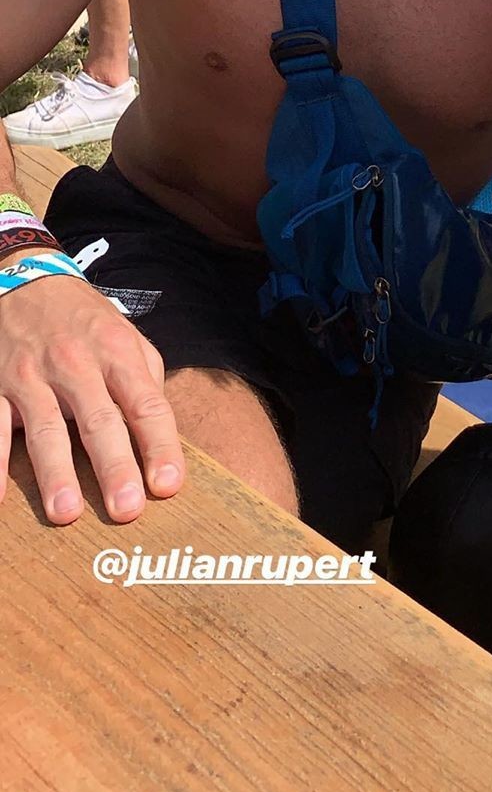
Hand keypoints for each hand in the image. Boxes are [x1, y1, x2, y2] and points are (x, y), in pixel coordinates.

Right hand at [0, 269, 183, 522]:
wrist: (23, 279)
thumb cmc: (83, 319)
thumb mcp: (125, 335)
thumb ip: (145, 381)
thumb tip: (160, 434)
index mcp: (116, 352)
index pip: (146, 404)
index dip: (159, 445)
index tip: (168, 484)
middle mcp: (76, 363)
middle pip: (99, 420)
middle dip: (114, 466)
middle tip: (126, 510)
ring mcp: (31, 375)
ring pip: (45, 427)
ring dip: (55, 472)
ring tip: (66, 512)